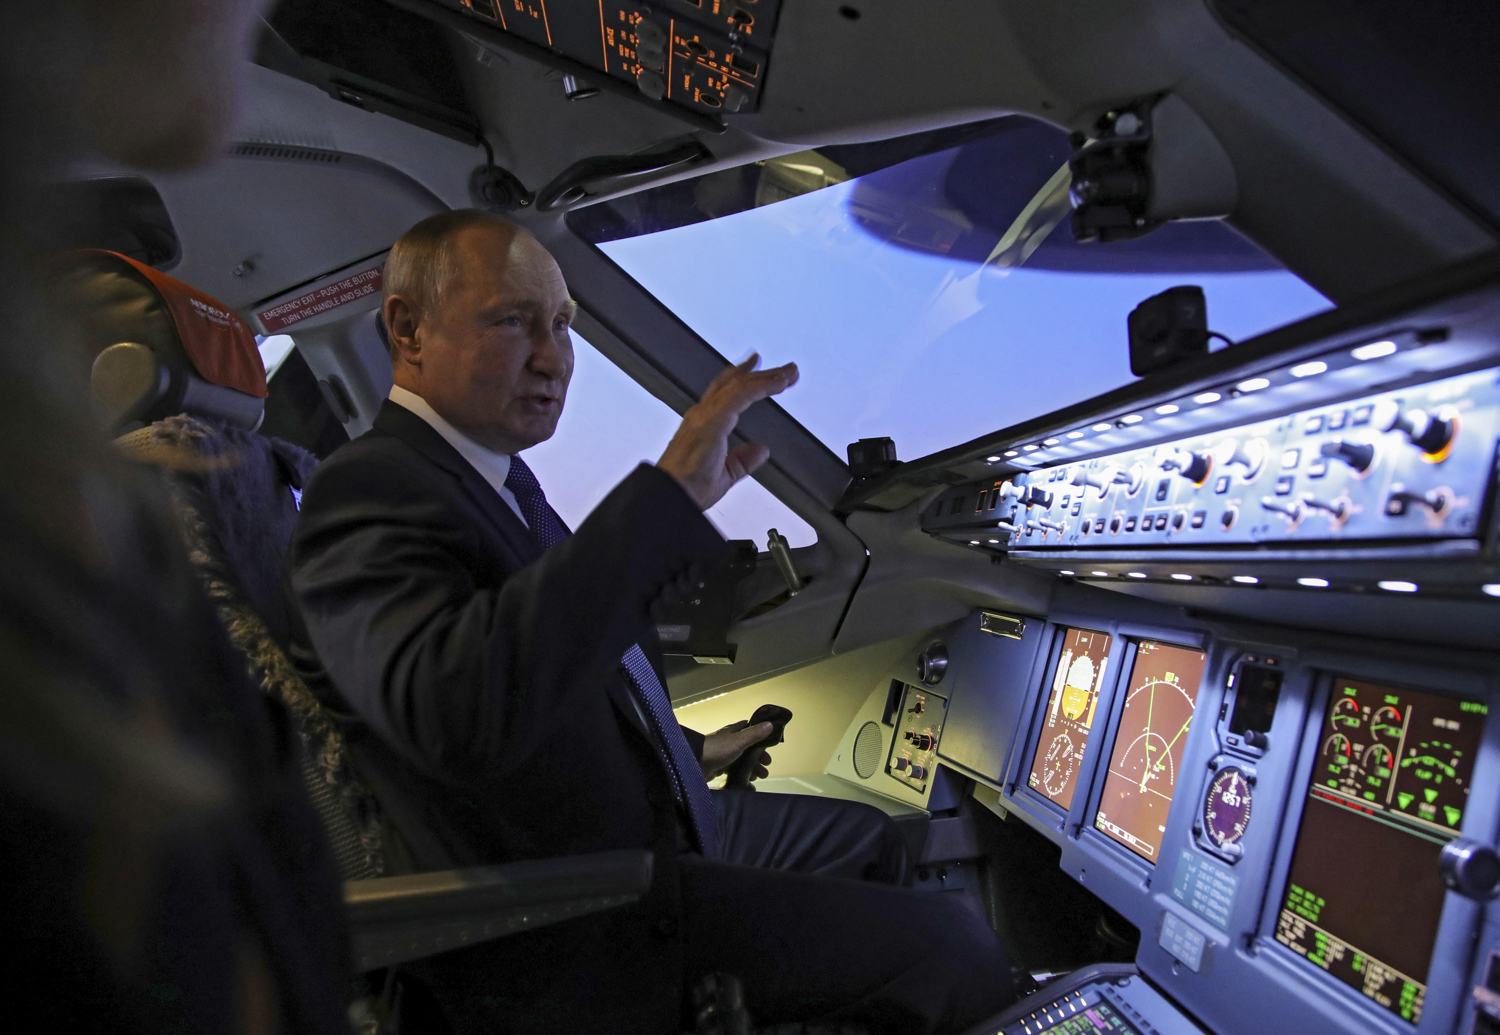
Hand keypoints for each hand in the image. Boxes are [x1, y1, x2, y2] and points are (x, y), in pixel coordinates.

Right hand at [656, 354, 798, 509]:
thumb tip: (761, 449)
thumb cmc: (689, 488)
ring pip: (741, 386)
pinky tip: (778, 383)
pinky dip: (762, 386)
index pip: (725, 394)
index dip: (742, 379)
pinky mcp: (714, 418)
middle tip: (785, 369)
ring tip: (789, 372)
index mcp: (703, 425)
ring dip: (767, 377)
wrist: (672, 495)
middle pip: (735, 384)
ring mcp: (707, 414)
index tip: (758, 369)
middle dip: (761, 375)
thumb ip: (743, 460)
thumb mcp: (726, 474)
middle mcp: (702, 414)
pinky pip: (742, 395)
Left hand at [699, 720, 774, 780]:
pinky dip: (740, 775)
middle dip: (757, 758)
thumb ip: (754, 734)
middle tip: (765, 767)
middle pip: (747, 749)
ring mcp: (723, 755)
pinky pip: (732, 771)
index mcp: (733, 732)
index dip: (760, 738)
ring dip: (750, 768)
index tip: (769, 747)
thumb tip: (770, 724)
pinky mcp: (718, 767)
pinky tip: (745, 782)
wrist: (695, 763)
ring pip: (740, 761)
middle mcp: (728, 742)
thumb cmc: (716, 749)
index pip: (750, 731)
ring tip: (757, 777)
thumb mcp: (739, 740)